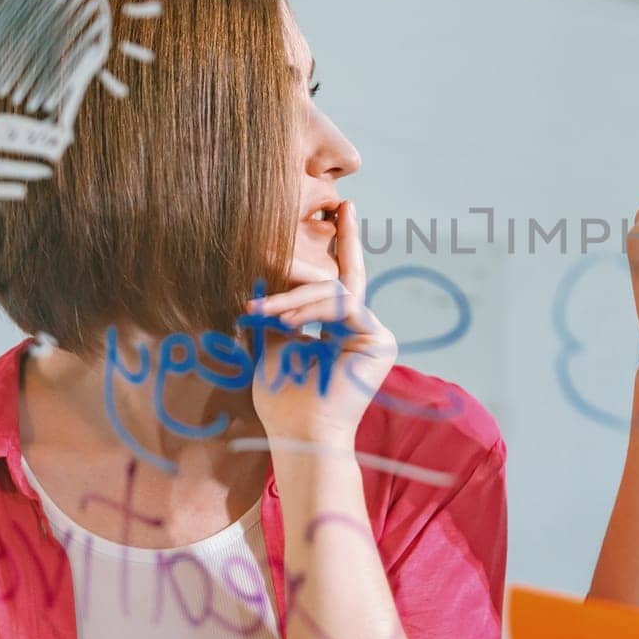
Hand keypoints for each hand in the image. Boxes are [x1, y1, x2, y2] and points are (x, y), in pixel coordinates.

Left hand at [244, 200, 396, 444]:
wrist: (297, 433)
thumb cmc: (282, 398)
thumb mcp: (270, 344)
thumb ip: (275, 312)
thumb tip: (259, 278)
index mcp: (341, 331)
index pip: (337, 285)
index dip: (339, 248)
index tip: (340, 212)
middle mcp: (363, 330)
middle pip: (347, 279)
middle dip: (346, 240)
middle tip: (341, 205)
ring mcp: (375, 334)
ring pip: (337, 293)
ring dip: (297, 296)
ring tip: (266, 310)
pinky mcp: (380, 340)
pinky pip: (344, 307)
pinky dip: (311, 309)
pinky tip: (286, 318)